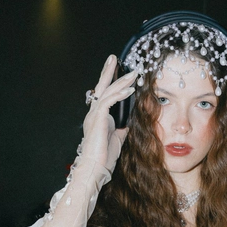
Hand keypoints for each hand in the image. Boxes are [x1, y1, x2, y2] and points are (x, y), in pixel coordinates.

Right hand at [78, 55, 136, 177]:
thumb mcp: (118, 140)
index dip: (111, 82)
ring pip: (107, 92)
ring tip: (132, 73)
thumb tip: (129, 123)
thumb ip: (122, 129)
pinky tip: (130, 89)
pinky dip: (119, 94)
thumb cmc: (104, 157)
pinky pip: (108, 102)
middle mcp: (94, 114)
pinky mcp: (97, 119)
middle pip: (101, 87)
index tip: (118, 70)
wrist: (95, 168)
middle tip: (114, 58)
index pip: (104, 95)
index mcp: (98, 118)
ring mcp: (94, 115)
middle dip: (109, 72)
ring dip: (120, 81)